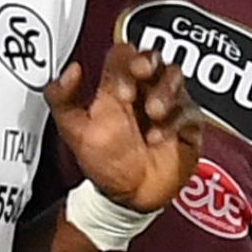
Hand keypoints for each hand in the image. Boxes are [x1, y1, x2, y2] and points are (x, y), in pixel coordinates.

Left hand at [45, 43, 201, 211]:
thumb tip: (71, 70)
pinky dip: (176, 120)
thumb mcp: (74, 130)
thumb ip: (62, 98)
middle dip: (148, 62)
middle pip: (153, 57)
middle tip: (142, 74)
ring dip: (164, 91)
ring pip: (175, 77)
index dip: (123, 64)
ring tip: (153, 113)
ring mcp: (168, 104)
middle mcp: (144, 89)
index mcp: (118, 85)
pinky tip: (159, 137)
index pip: (123, 55)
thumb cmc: (104, 161)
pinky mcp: (187, 124)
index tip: (118, 89)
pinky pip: (190, 111)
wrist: (128, 196)